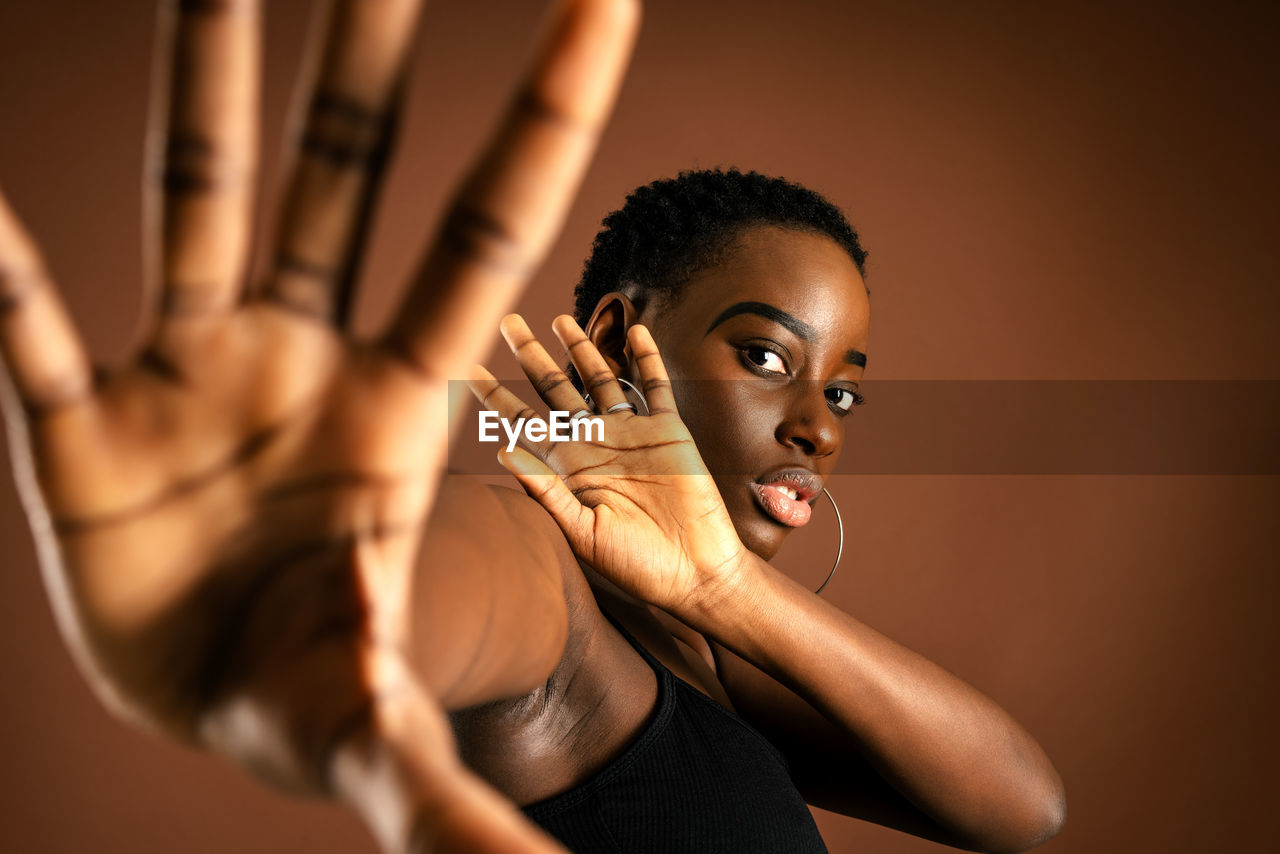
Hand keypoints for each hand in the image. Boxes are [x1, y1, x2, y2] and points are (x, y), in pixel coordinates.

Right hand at [0, 0, 635, 849]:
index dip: (544, 118)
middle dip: (368, 52)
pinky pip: (28, 335)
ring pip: (196, 196)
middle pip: (347, 173)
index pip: (484, 236)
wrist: (216, 697)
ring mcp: (187, 377)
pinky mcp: (79, 435)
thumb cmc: (318, 692)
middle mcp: (298, 357)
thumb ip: (431, 788)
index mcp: (397, 407)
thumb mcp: (379, 732)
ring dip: (202, 83)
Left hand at [468, 314, 748, 614]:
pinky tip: (635, 332)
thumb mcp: (582, 532)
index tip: (469, 368)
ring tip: (560, 319)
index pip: (523, 424)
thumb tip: (502, 451)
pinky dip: (646, 359)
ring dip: (582, 349)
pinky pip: (656, 388)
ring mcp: (632, 435)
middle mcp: (595, 445)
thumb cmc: (634, 564)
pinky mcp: (669, 432)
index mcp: (568, 469)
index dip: (497, 397)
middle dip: (531, 356)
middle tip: (508, 321)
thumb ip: (545, 491)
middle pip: (556, 389)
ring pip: (600, 379)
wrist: (693, 572)